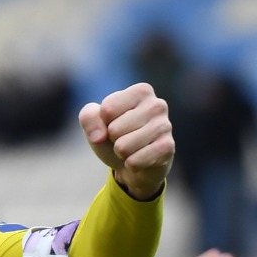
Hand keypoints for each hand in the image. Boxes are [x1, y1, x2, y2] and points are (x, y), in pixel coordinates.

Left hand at [79, 83, 173, 201]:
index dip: (103, 122)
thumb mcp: (96, 122)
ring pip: (122, 147)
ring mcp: (165, 126)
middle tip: (125, 138)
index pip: (107, 110)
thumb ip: (88, 117)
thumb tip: (99, 137)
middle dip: (113, 139)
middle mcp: (157, 105)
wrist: (134, 163)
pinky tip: (141, 159)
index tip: (114, 123)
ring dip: (121, 153)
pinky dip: (131, 165)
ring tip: (132, 148)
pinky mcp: (167, 148)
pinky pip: (134, 161)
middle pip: (114, 129)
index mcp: (141, 91)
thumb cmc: (115, 136)